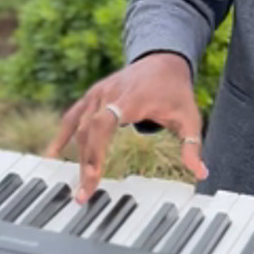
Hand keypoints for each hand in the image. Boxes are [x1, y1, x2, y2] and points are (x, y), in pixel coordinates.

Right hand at [45, 52, 207, 203]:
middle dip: (85, 163)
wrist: (164, 60)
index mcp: (131, 99)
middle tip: (84, 193)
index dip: (96, 149)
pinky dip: (63, 134)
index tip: (93, 175)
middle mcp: (110, 94)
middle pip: (88, 130)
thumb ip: (192, 146)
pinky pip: (73, 115)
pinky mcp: (94, 95)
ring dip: (76, 155)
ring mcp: (99, 93)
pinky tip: (53, 154)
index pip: (105, 124)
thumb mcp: (190, 118)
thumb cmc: (176, 91)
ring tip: (77, 185)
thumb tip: (201, 173)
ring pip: (79, 125)